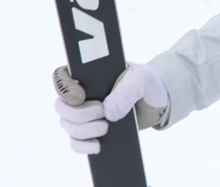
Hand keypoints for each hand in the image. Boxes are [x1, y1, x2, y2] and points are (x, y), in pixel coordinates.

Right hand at [54, 63, 168, 154]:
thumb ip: (126, 90)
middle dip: (78, 114)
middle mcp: (82, 94)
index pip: (62, 77)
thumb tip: (108, 112)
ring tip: (106, 127)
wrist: (158, 102)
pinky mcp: (91, 131)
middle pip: (61, 106)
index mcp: (89, 74)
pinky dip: (83, 146)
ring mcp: (84, 114)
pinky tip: (98, 145)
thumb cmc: (147, 82)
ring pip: (67, 125)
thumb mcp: (142, 79)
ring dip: (83, 130)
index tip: (81, 96)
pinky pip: (75, 142)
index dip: (64, 88)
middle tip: (101, 112)